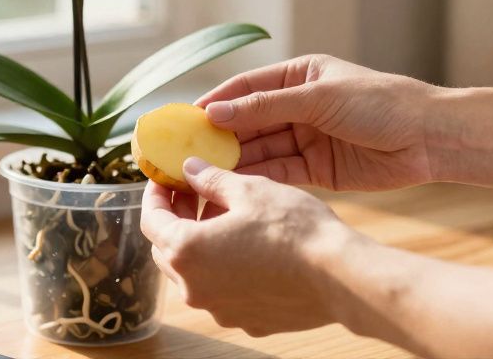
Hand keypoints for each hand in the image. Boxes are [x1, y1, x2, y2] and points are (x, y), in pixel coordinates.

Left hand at [140, 158, 354, 335]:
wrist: (341, 278)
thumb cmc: (294, 230)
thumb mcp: (250, 190)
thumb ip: (212, 180)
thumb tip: (190, 170)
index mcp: (187, 251)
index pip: (151, 219)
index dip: (155, 194)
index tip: (164, 179)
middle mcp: (195, 287)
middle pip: (167, 249)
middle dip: (175, 219)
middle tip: (192, 193)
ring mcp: (220, 309)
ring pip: (194, 273)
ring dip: (199, 245)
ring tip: (223, 218)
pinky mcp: (246, 321)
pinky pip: (223, 291)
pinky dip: (225, 269)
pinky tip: (248, 248)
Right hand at [198, 54, 439, 191]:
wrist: (430, 138)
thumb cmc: (380, 103)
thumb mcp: (319, 97)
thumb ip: (266, 106)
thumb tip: (215, 112)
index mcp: (298, 76)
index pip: (246, 88)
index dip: (215, 102)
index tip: (184, 119)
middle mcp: (298, 106)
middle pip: (249, 121)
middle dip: (219, 136)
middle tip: (186, 152)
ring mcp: (307, 137)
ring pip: (261, 149)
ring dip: (234, 160)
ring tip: (202, 173)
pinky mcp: (317, 168)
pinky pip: (279, 172)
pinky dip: (258, 178)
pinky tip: (234, 186)